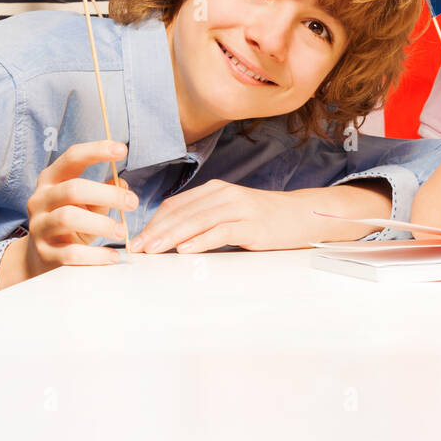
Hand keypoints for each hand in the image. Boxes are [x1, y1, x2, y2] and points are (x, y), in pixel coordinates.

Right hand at [20, 140, 135, 282]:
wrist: (41, 256)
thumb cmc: (72, 221)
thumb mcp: (87, 203)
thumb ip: (104, 192)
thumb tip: (123, 186)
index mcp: (52, 180)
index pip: (72, 157)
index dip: (96, 150)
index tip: (122, 149)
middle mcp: (40, 199)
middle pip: (73, 189)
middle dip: (107, 195)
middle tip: (133, 204)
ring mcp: (39, 226)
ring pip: (68, 218)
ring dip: (101, 224)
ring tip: (122, 232)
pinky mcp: (43, 252)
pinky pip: (70, 252)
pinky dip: (95, 255)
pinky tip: (113, 257)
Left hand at [129, 182, 341, 253]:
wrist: (302, 215)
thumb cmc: (264, 218)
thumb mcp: (231, 212)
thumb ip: (205, 219)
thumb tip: (171, 237)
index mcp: (216, 190)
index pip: (176, 205)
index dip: (154, 222)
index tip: (138, 240)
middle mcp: (225, 194)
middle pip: (183, 212)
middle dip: (156, 231)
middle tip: (138, 249)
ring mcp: (239, 208)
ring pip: (197, 220)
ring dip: (172, 236)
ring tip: (154, 250)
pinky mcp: (252, 224)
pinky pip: (222, 231)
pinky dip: (202, 240)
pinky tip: (187, 249)